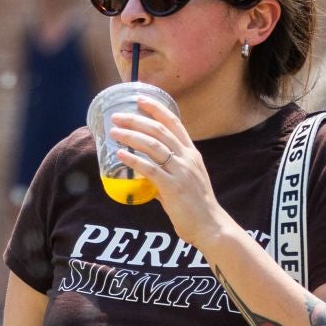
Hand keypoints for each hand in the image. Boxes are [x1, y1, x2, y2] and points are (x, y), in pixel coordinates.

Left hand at [107, 97, 228, 247]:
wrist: (210, 226)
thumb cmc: (197, 207)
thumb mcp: (186, 182)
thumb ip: (167, 175)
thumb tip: (148, 176)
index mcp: (191, 154)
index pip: (174, 123)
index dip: (156, 109)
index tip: (139, 99)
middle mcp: (187, 158)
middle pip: (160, 130)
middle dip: (137, 120)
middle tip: (117, 116)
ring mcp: (181, 172)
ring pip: (154, 146)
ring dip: (131, 136)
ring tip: (114, 132)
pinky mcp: (173, 187)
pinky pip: (150, 168)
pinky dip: (134, 159)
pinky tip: (120, 155)